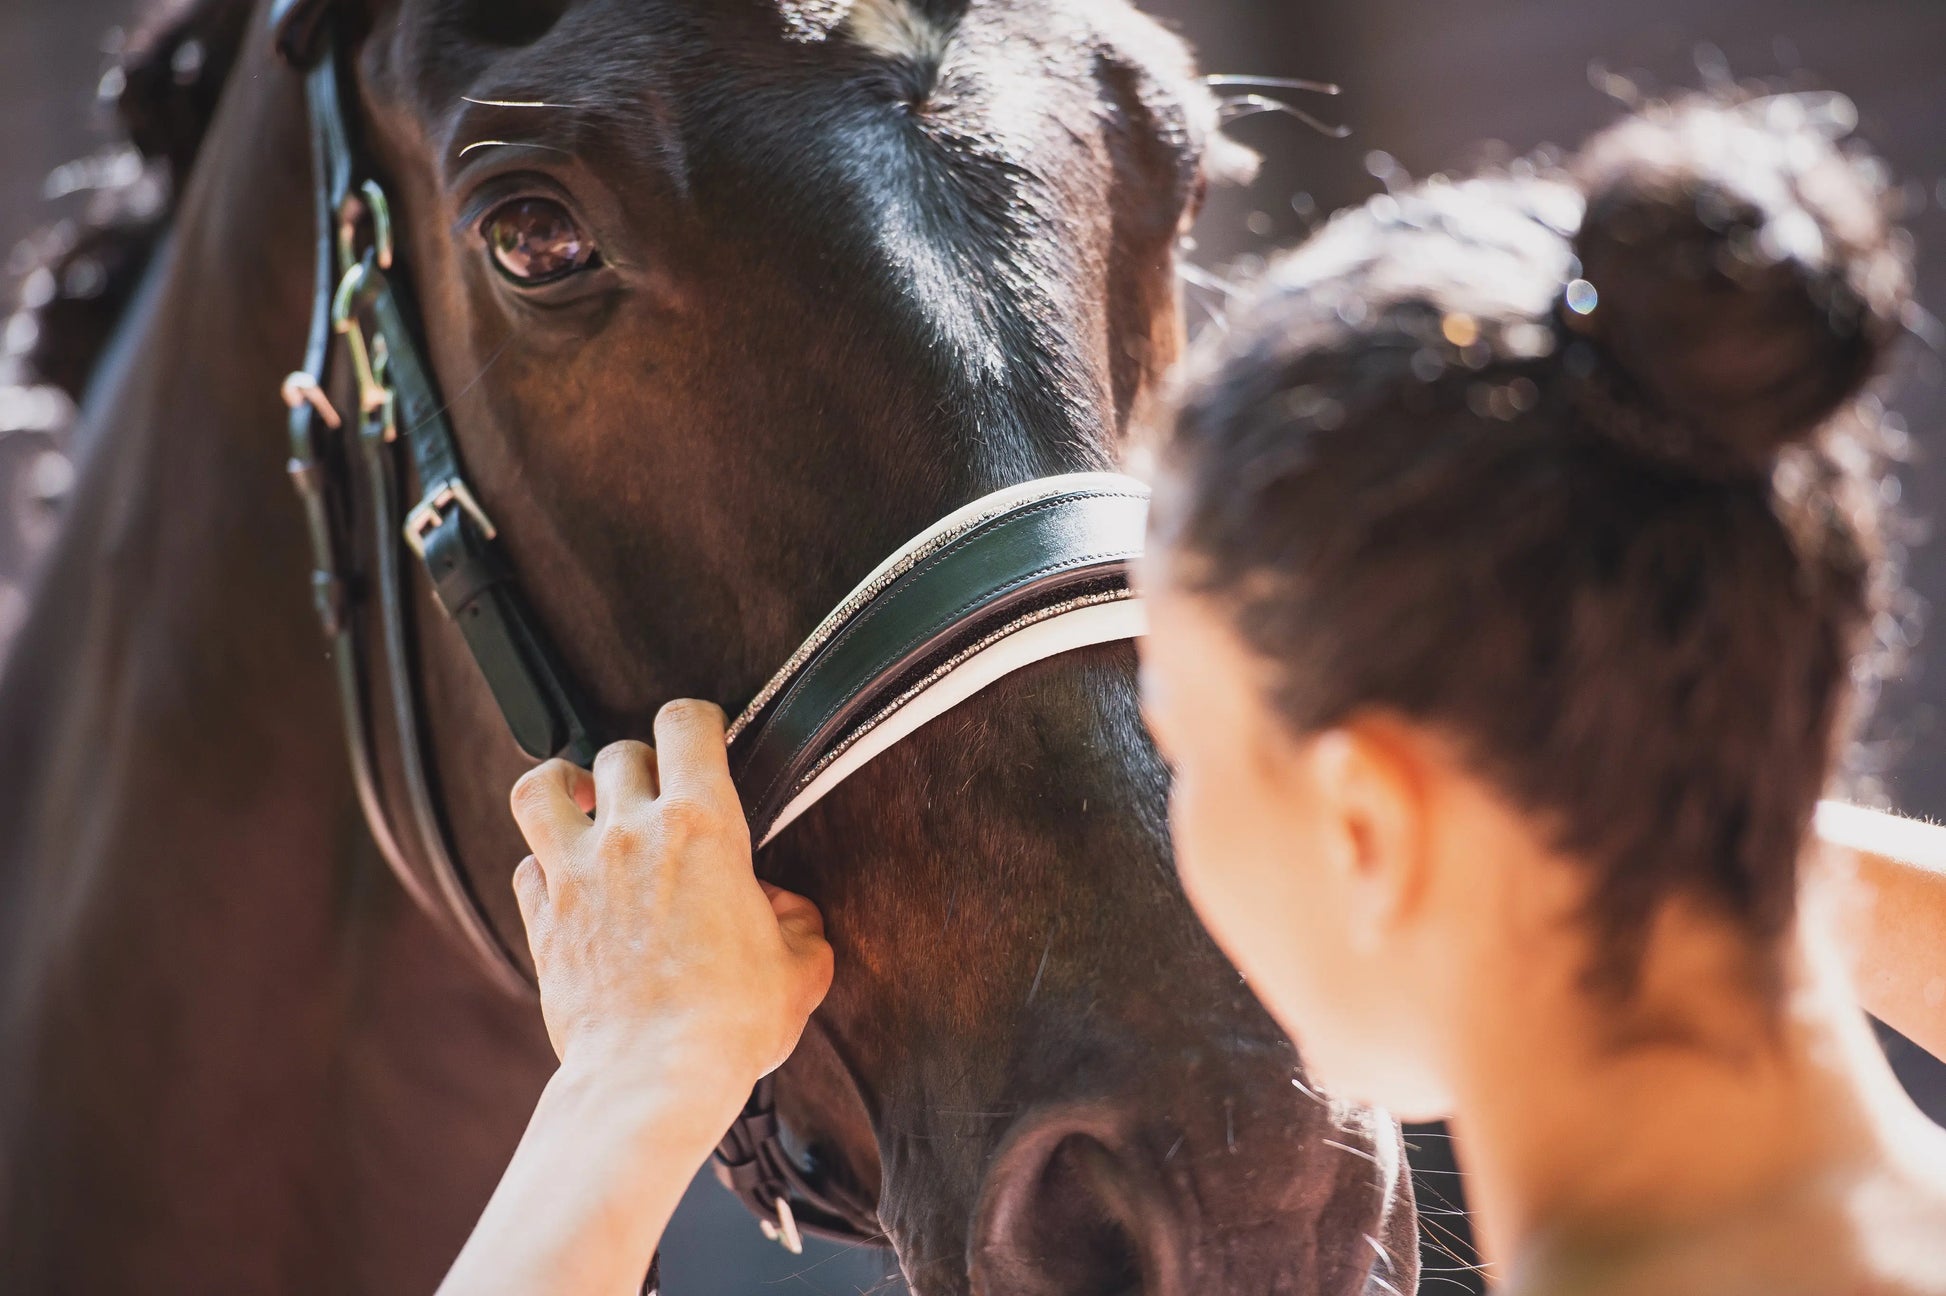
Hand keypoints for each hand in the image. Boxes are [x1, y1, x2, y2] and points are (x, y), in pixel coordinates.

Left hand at [508, 700, 833, 1109]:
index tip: (702, 738)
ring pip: (541, 788)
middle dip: (640, 767)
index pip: (686, 724)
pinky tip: (565, 884)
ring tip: (580, 803)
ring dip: (562, 787)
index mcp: (703, 826)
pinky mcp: (541, 920)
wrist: (653, 1077)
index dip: (696, 722)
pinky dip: (541, 866)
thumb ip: (798, 924)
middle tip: (654, 798)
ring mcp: (575, 873)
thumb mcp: (799, 968)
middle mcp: (630, 834)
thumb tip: (783, 911)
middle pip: (619, 753)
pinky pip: (523, 867)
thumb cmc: (731, 1023)